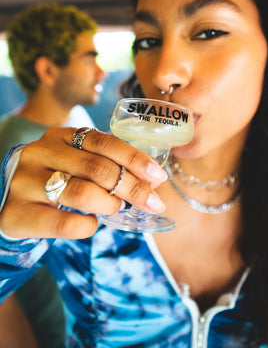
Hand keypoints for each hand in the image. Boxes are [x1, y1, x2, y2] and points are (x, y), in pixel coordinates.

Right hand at [0, 127, 167, 239]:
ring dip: (110, 204)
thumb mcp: (74, 162)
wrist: (8, 202)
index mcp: (60, 136)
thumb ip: (103, 164)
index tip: (158, 177)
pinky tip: (92, 224)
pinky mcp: (17, 213)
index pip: (104, 142)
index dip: (135, 159)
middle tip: (152, 202)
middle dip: (132, 187)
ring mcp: (26, 182)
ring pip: (81, 193)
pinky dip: (87, 226)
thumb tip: (150, 182)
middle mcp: (40, 153)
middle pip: (97, 168)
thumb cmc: (54, 180)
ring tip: (117, 208)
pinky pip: (63, 224)